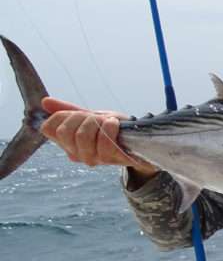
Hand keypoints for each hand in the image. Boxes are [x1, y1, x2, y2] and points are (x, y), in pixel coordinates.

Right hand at [40, 97, 156, 176]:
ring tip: (108, 121)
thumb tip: (45, 102)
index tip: (78, 114)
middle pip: (65, 132)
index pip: (49, 128)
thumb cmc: (112, 128)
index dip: (61, 116)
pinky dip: (109, 128)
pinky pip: (104, 143)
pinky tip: (115, 124)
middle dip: (81, 118)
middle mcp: (78, 154)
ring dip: (97, 123)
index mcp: (68, 143)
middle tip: (95, 117)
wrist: (140, 140)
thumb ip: (68, 110)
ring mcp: (95, 159)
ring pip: (82, 136)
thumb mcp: (89, 116)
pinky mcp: (113, 159)